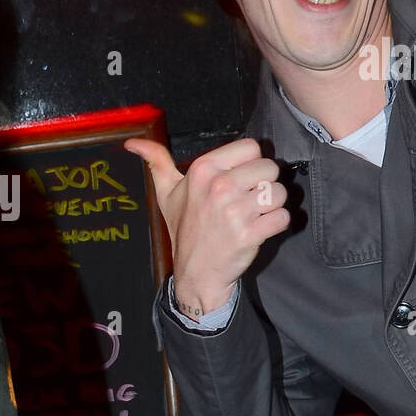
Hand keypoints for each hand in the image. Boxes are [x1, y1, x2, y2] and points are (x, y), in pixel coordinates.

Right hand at [124, 136, 289, 316]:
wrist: (194, 273)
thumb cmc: (185, 229)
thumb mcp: (166, 192)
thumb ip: (157, 161)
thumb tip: (132, 143)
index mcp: (202, 169)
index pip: (252, 147)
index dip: (250, 164)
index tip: (239, 179)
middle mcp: (219, 186)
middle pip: (270, 168)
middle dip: (264, 185)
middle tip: (246, 200)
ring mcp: (234, 211)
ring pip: (279, 192)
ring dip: (272, 206)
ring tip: (252, 215)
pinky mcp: (250, 233)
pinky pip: (283, 217)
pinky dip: (276, 224)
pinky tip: (258, 229)